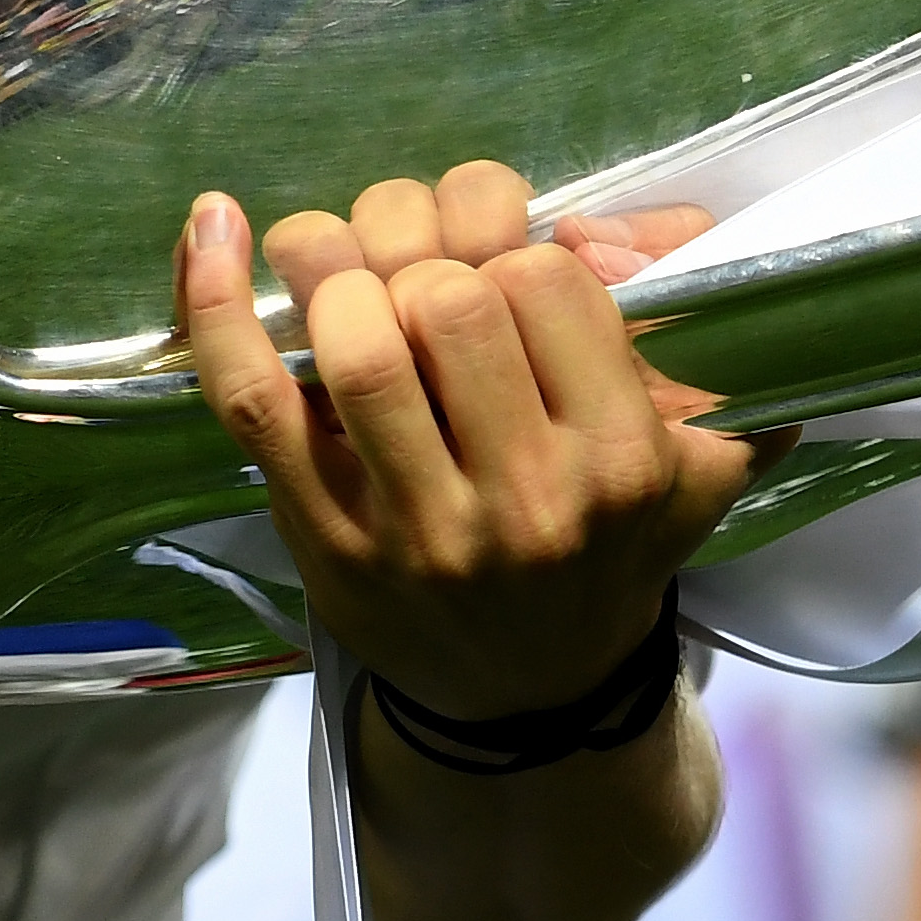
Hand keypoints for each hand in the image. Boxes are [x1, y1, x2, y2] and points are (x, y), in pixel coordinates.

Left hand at [175, 163, 760, 720]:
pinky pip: (258, 400)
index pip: (544, 279)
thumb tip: (592, 230)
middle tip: (412, 274)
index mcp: (620, 458)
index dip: (509, 250)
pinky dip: (220, 306)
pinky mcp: (329, 538)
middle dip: (420, 254)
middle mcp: (526, 498)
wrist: (536, 691)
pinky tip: (215, 229)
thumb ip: (702, 332)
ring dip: (336, 274)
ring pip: (359, 342)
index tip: (498, 277)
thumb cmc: (611, 542)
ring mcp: (419, 527)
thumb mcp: (705, 453)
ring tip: (335, 270)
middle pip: (449, 298)